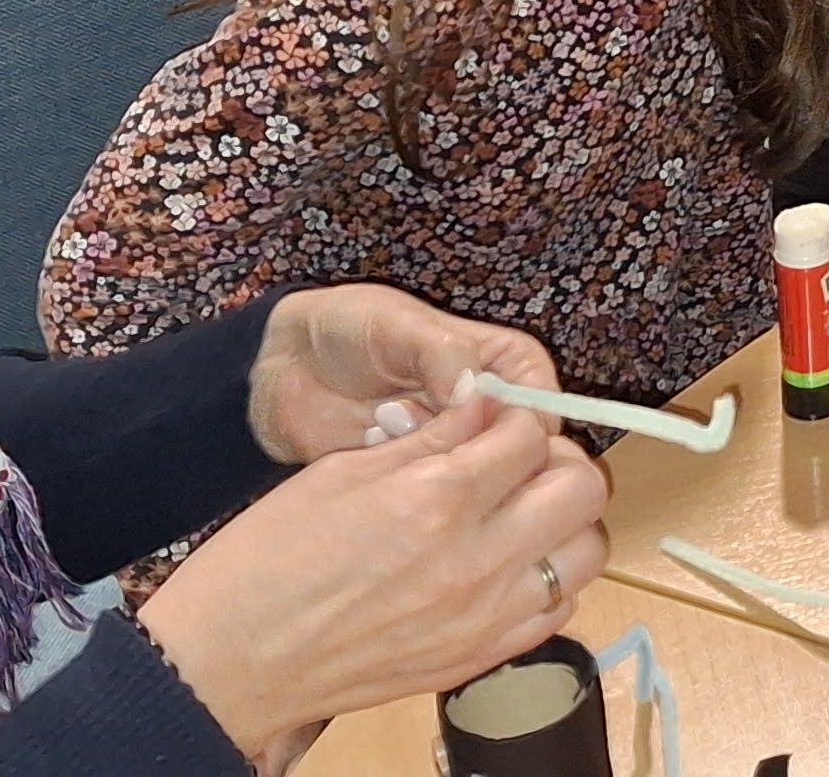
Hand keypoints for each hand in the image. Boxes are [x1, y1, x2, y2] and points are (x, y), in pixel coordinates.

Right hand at [138, 390, 611, 759]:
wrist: (233, 661)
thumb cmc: (267, 561)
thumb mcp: (339, 472)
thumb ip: (427, 438)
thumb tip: (482, 404)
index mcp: (435, 498)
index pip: (530, 433)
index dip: (515, 416)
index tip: (496, 419)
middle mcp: (475, 558)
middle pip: (582, 487)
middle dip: (557, 460)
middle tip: (518, 460)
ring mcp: (484, 616)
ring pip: (586, 551)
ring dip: (565, 521)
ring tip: (519, 513)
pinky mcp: (478, 657)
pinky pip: (559, 610)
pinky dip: (548, 579)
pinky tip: (506, 565)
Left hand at [248, 285, 560, 465]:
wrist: (285, 367)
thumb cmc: (348, 328)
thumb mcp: (394, 325)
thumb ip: (440, 351)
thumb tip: (475, 391)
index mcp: (503, 364)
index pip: (544, 406)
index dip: (526, 429)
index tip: (485, 435)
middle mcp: (489, 413)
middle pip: (522, 457)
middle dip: (472, 449)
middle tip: (412, 422)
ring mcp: (455, 452)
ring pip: (478, 485)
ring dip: (431, 465)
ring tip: (381, 426)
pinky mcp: (421, 482)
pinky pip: (435, 502)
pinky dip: (407, 488)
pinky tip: (371, 453)